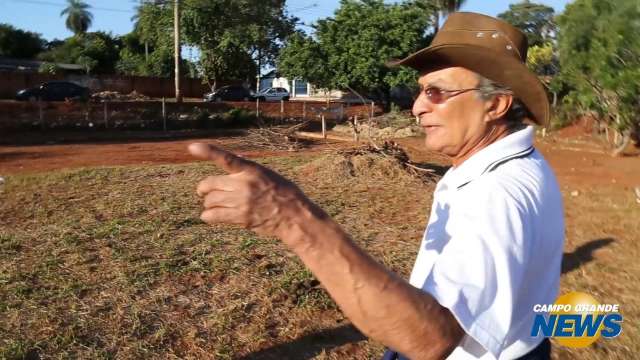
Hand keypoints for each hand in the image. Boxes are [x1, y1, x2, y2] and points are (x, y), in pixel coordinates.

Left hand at [188, 143, 313, 237]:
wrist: (292, 215)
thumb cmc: (282, 192)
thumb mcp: (267, 174)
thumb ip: (247, 170)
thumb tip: (232, 160)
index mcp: (251, 169)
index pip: (227, 158)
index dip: (208, 151)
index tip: (192, 147)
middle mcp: (244, 184)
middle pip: (210, 184)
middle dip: (203, 189)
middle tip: (203, 192)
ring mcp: (241, 201)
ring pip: (210, 201)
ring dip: (208, 203)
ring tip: (212, 205)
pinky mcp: (240, 217)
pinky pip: (213, 216)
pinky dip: (208, 216)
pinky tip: (209, 216)